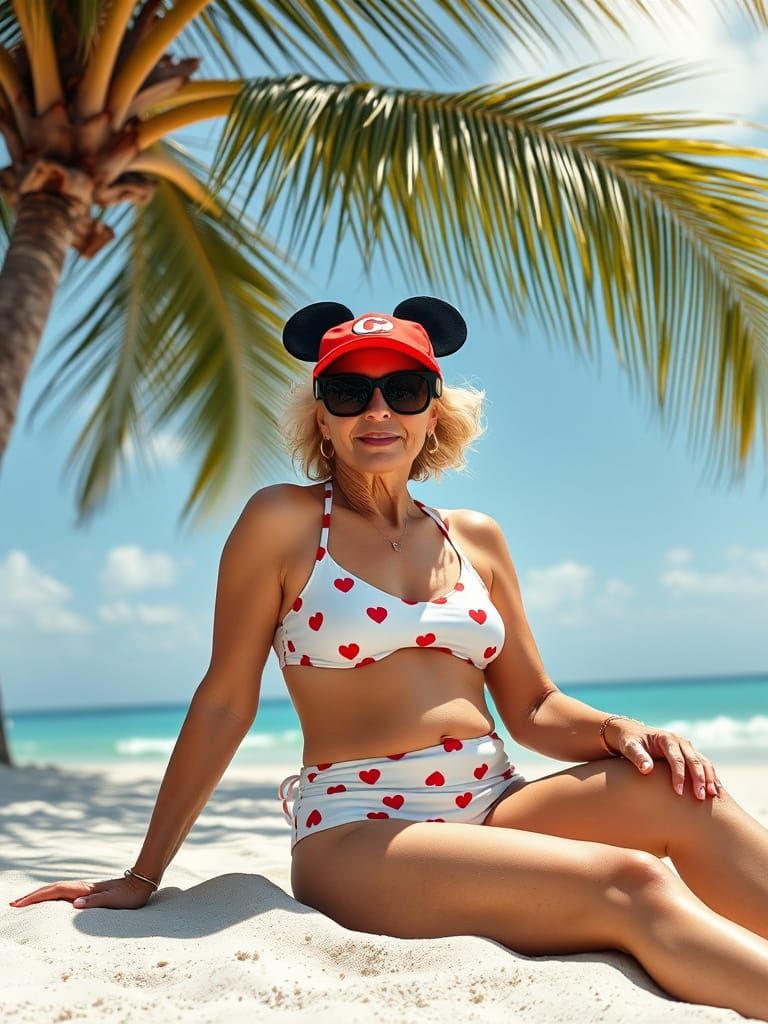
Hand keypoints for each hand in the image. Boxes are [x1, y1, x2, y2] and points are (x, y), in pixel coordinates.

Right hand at [9, 872, 155, 910]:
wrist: (143, 882)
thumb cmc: (130, 895)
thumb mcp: (114, 901)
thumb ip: (95, 902)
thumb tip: (74, 904)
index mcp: (84, 890)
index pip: (54, 892)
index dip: (35, 898)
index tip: (18, 904)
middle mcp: (82, 888)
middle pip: (51, 890)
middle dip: (32, 896)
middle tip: (13, 904)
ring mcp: (85, 889)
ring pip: (57, 891)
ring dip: (40, 896)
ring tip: (25, 902)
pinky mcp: (90, 893)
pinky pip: (64, 894)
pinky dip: (52, 897)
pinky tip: (50, 902)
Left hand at [605, 718, 722, 799]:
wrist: (633, 734)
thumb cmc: (630, 742)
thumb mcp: (629, 747)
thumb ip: (637, 756)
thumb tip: (647, 769)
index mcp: (666, 739)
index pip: (677, 758)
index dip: (679, 775)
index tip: (678, 792)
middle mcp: (680, 741)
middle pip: (694, 760)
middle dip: (699, 779)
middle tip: (700, 798)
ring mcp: (687, 747)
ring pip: (703, 762)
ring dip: (709, 778)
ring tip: (714, 796)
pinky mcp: (690, 754)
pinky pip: (704, 765)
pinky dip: (711, 776)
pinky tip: (716, 790)